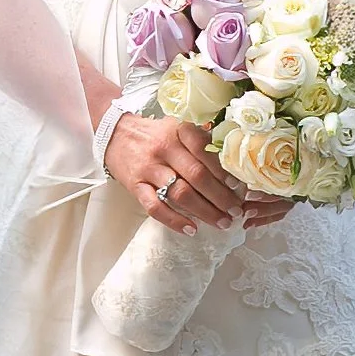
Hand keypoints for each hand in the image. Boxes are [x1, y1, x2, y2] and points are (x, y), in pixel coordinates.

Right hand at [104, 113, 242, 232]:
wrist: (115, 134)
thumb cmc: (154, 134)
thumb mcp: (178, 126)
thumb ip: (201, 139)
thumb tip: (232, 160)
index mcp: (179, 131)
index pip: (205, 151)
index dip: (224, 171)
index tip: (239, 187)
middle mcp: (165, 149)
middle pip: (197, 176)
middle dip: (220, 197)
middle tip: (236, 211)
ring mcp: (149, 168)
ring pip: (180, 193)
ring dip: (204, 211)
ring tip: (221, 222)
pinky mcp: (136, 186)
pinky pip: (155, 207)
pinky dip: (174, 220)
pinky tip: (190, 229)